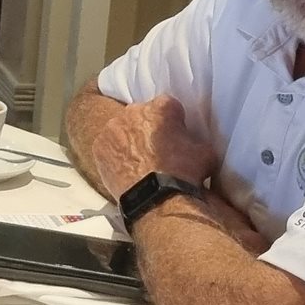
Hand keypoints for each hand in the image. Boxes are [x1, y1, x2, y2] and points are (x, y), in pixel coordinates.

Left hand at [82, 94, 217, 199]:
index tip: (176, 134)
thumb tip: (191, 142)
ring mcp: (112, 128)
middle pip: (142, 114)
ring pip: (122, 128)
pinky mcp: (99, 146)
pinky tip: (125, 168)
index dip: (174, 120)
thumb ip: (195, 138)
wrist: (158, 198)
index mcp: (162, 107)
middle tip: (156, 149)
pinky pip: (108, 146)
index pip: (169, 106)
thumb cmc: (185, 173)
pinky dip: (115, 154)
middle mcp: (133, 111)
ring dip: (129, 139)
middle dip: (149, 127)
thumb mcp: (206, 152)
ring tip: (139, 160)